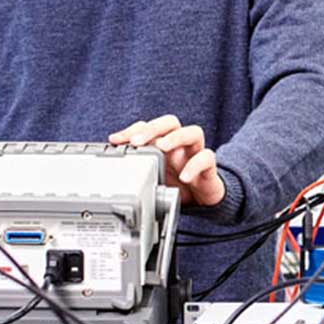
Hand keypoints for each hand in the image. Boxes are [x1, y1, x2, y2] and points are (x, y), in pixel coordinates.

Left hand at [109, 114, 224, 206]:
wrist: (201, 201)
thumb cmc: (176, 184)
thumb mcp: (154, 176)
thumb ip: (138, 168)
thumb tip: (114, 165)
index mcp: (164, 143)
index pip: (149, 126)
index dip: (132, 130)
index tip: (115, 140)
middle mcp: (179, 144)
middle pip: (170, 122)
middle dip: (152, 128)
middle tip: (137, 141)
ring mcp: (195, 153)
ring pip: (193, 132)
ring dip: (175, 137)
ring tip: (162, 147)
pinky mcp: (209, 167)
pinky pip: (207, 158)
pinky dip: (195, 165)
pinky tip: (184, 177)